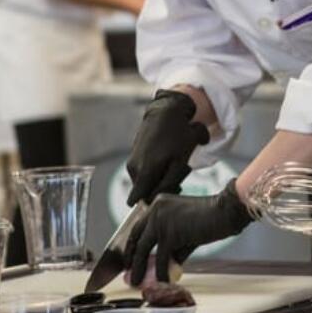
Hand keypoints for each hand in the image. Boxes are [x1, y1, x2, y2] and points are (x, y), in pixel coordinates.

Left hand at [124, 182, 252, 284]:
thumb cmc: (210, 219)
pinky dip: (161, 272)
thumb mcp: (185, 230)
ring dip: (140, 268)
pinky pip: (162, 258)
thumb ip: (173, 245)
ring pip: (144, 249)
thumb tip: (164, 266)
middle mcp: (155, 209)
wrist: (225, 211)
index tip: (130, 259)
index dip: (132, 245)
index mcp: (158, 204)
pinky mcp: (169, 233)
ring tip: (137, 282)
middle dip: (131, 258)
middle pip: (136, 237)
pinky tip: (163, 281)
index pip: (139, 226)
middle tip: (129, 273)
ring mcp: (160, 220)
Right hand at [126, 90, 209, 205]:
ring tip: (173, 163)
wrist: (166, 112)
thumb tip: (151, 201)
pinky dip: (155, 168)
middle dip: (161, 187)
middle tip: (178, 174)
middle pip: (145, 191)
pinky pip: (143, 171)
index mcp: (143, 172)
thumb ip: (168, 184)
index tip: (173, 188)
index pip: (138, 200)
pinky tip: (167, 156)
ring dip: (159, 177)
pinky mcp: (133, 155)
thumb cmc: (178, 137)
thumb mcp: (180, 162)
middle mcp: (132, 169)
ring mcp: (131, 161)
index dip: (156, 200)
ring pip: (145, 181)